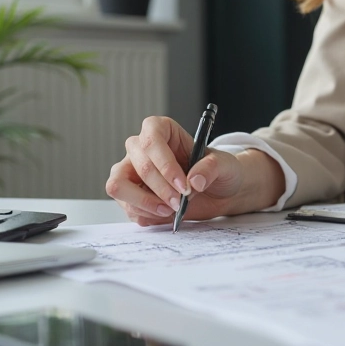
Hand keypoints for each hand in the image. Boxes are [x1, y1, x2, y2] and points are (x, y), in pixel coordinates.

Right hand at [105, 116, 284, 225]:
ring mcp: (132, 172)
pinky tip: (166, 215)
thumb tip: (194, 180)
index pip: (151, 140)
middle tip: (179, 202)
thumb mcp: (224, 164)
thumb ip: (212, 167)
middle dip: (160, 188)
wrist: (219, 192)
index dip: (165, 164)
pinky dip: (146, 215)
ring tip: (170, 211)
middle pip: (137, 166)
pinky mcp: (131, 195)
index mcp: (161, 130)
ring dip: (145, 203)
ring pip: (119, 186)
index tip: (183, 185)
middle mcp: (141, 149)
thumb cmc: (219, 171)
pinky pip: (128, 207)